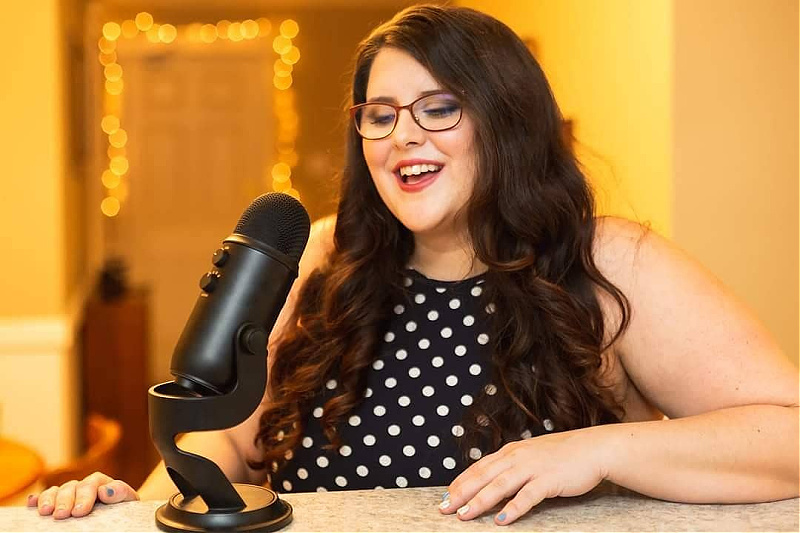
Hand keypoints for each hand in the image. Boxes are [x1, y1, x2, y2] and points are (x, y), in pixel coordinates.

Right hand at [27, 472, 138, 518]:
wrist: (119, 511)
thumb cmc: (123, 508)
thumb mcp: (128, 501)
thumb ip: (121, 493)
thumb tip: (106, 490)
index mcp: (101, 482)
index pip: (91, 484)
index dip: (84, 497)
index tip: (79, 512)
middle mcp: (83, 485)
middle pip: (71, 487)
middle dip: (64, 501)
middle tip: (60, 515)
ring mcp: (69, 492)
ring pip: (56, 491)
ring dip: (48, 499)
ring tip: (45, 512)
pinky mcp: (58, 501)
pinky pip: (44, 497)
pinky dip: (37, 499)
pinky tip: (31, 503)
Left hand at [439, 426, 608, 524]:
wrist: (592, 448)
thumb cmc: (563, 454)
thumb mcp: (531, 455)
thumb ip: (512, 466)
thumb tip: (493, 481)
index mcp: (511, 451)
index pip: (479, 467)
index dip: (460, 482)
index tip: (445, 496)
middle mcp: (517, 457)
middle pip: (483, 476)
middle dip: (461, 493)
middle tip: (444, 508)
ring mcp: (532, 467)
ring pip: (499, 486)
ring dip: (480, 501)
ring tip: (464, 514)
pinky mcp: (548, 480)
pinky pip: (527, 496)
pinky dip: (512, 508)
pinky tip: (501, 520)